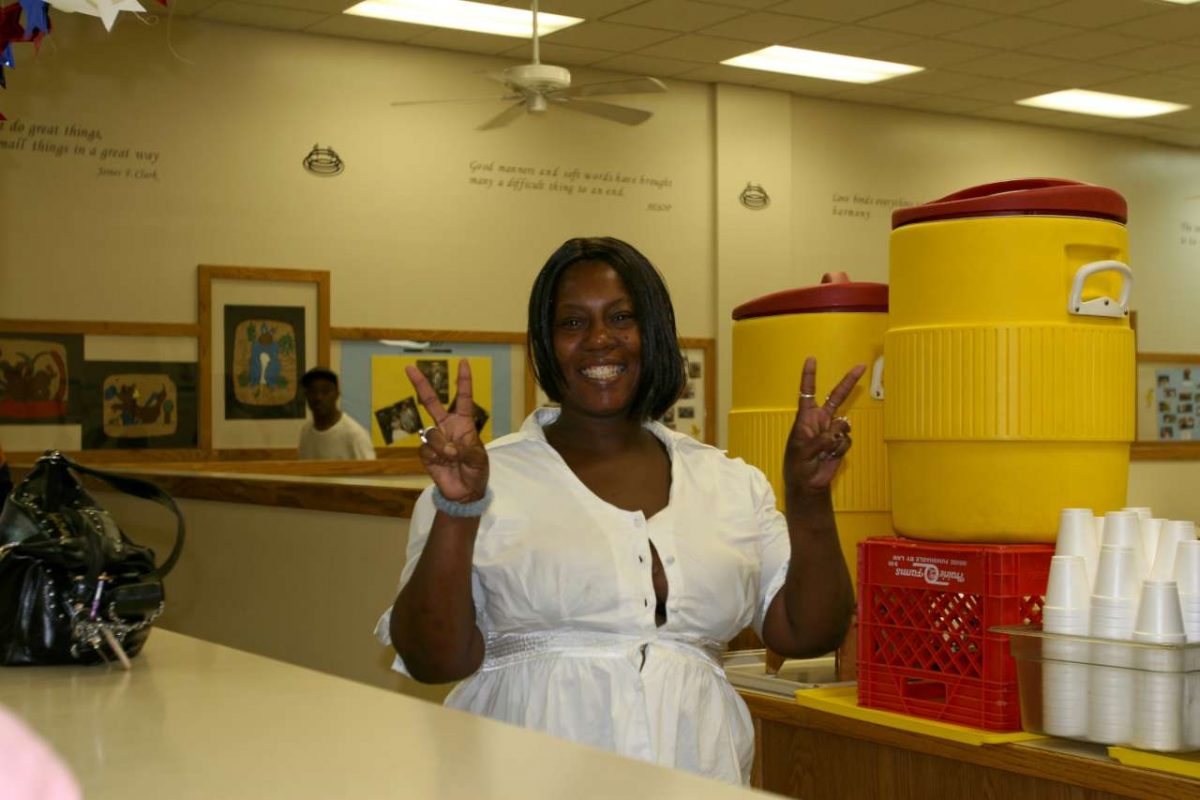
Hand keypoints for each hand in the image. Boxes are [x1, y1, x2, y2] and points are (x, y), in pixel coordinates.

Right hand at [406, 359, 488, 502]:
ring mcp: (435, 439)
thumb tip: (448, 448)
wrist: (465, 492)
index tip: (463, 363)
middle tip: (409, 368)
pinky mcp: (426, 453)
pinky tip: (443, 462)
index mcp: (463, 423)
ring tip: (452, 457)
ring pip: (432, 432)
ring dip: (442, 445)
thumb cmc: (476, 471)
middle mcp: (447, 427)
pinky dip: (436, 454)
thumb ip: (465, 450)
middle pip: (430, 402)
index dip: (463, 381)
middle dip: (420, 384)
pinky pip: (426, 448)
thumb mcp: (478, 458)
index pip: (463, 398)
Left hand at [784, 357, 865, 494]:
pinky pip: (847, 440)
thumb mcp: (802, 451)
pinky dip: (840, 449)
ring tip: (823, 452)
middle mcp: (820, 420)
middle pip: (836, 397)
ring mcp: (832, 431)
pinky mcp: (841, 443)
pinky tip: (829, 457)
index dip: (809, 376)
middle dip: (849, 382)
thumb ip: (819, 441)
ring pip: (844, 424)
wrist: (808, 483)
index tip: (811, 359)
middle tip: (861, 366)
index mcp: (806, 417)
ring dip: (835, 439)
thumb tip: (834, 434)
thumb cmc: (798, 465)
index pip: (807, 392)